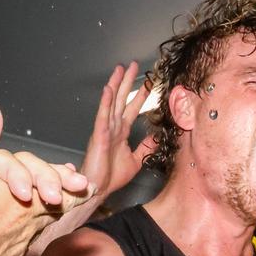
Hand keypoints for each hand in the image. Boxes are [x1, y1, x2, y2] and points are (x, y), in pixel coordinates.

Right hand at [0, 106, 94, 255]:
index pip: (57, 185)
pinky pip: (16, 246)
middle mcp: (25, 224)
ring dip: (43, 212)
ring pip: (37, 226)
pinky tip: (8, 229)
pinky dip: (17, 234)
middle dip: (66, 194)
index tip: (81, 180)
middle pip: (54, 207)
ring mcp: (15, 247)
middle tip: (79, 188)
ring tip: (49, 203)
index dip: (67, 179)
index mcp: (21, 196)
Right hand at [82, 62, 157, 197]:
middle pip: (121, 99)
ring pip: (112, 102)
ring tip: (120, 69)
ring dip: (116, 85)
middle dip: (128, 82)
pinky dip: (106, 102)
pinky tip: (109, 89)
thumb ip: (145, 148)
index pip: (132, 109)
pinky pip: (103, 116)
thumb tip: (156, 138)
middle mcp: (113, 127)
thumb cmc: (112, 177)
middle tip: (134, 65)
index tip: (149, 83)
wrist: (99, 189)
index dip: (140, 96)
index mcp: (121, 133)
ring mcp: (105, 130)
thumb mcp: (136, 161)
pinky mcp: (99, 136)